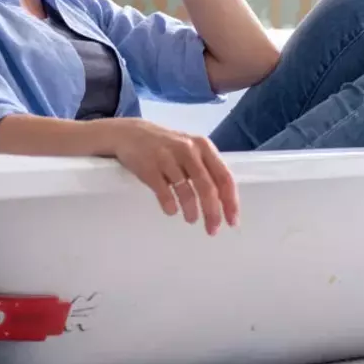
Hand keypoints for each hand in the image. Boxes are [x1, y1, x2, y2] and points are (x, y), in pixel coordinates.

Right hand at [97, 119, 238, 235]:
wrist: (131, 133)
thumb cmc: (167, 146)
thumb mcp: (190, 149)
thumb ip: (206, 169)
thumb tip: (223, 203)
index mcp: (204, 147)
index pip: (224, 177)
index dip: (230, 202)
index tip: (232, 221)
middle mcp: (188, 150)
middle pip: (207, 187)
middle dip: (212, 212)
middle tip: (213, 229)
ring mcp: (168, 158)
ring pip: (187, 191)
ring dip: (191, 211)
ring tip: (191, 219)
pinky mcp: (149, 167)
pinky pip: (164, 192)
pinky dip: (170, 206)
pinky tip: (172, 211)